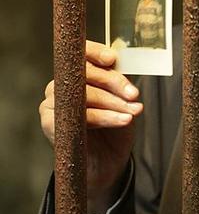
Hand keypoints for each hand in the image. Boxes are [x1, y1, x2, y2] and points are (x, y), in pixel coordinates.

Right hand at [39, 40, 143, 213]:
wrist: (106, 162)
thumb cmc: (114, 126)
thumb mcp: (123, 101)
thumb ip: (123, 87)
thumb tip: (130, 84)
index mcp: (77, 73)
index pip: (82, 53)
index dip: (96, 52)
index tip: (113, 59)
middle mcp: (61, 84)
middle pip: (84, 73)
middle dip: (113, 82)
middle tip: (134, 94)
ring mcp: (51, 102)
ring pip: (83, 94)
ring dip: (112, 102)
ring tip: (132, 111)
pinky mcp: (49, 122)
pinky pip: (78, 116)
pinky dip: (104, 117)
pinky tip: (122, 120)